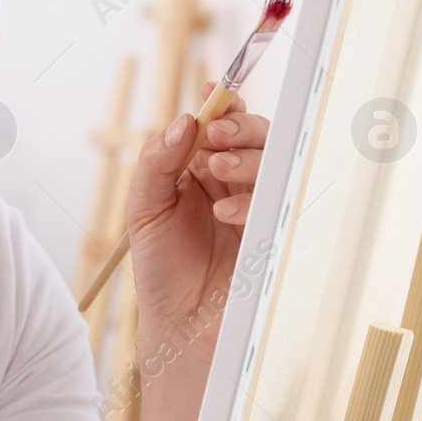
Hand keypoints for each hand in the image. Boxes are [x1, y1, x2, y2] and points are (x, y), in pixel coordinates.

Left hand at [126, 80, 267, 339]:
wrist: (182, 324)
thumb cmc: (161, 268)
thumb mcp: (143, 209)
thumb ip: (156, 161)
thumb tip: (184, 122)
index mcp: (201, 169)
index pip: (219, 125)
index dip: (221, 106)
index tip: (213, 96)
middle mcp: (232, 181)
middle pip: (254, 135)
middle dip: (239, 128)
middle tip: (216, 136)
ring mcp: (256, 204)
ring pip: (271, 162)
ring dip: (246, 158)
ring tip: (216, 169)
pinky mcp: (272, 230)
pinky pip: (277, 201)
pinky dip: (252, 199)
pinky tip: (226, 213)